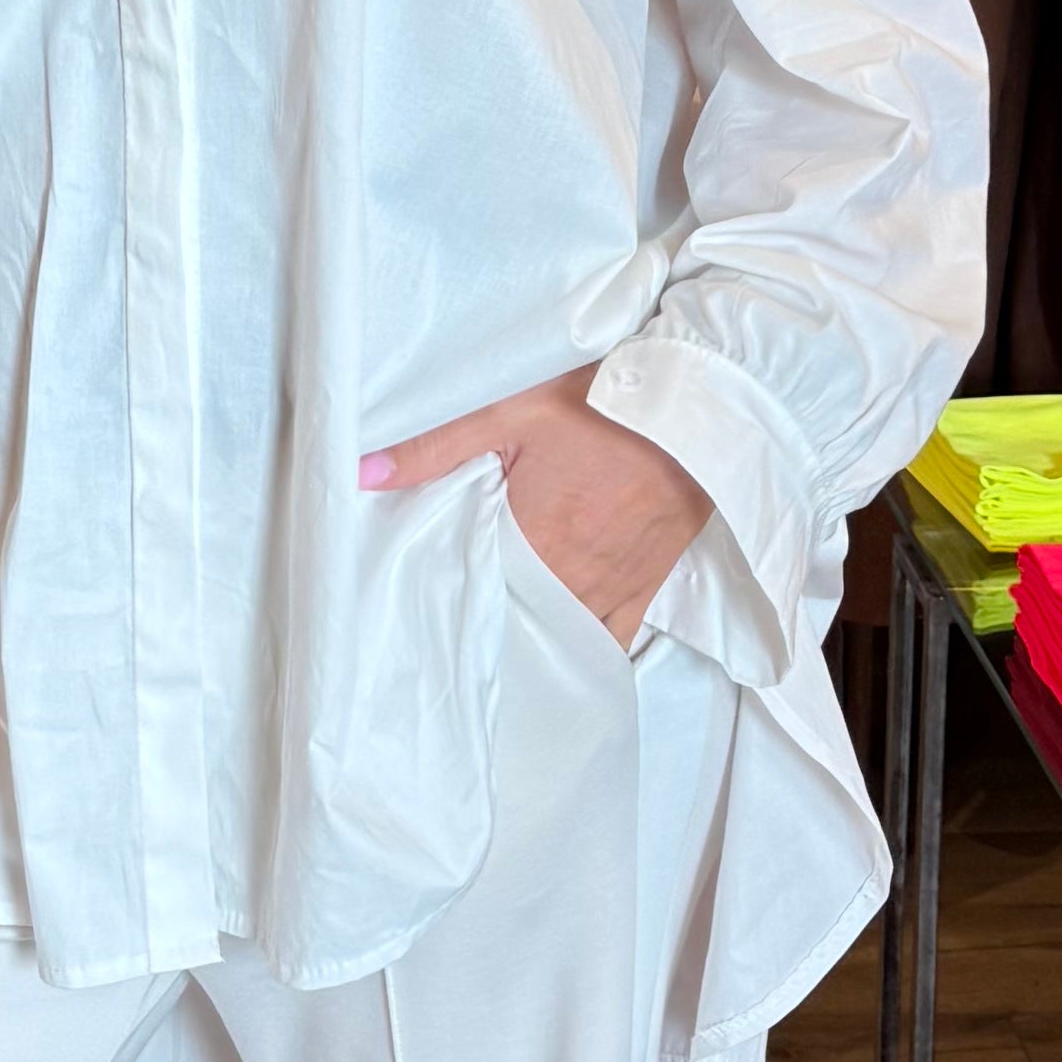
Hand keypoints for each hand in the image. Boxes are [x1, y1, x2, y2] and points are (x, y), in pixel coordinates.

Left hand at [362, 364, 711, 649]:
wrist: (698, 403)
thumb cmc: (605, 402)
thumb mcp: (510, 409)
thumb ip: (435, 446)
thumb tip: (362, 474)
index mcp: (534, 542)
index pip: (474, 597)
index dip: (446, 611)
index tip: (416, 624)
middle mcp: (574, 578)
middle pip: (517, 623)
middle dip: (486, 632)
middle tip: (449, 645)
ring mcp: (614, 585)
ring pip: (560, 638)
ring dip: (530, 641)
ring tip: (496, 653)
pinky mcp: (646, 582)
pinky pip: (612, 638)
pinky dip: (583, 649)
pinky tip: (559, 659)